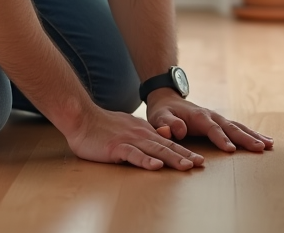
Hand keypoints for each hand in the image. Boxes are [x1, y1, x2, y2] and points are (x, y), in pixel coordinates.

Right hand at [63, 105, 205, 171]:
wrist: (82, 117)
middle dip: (185, 155)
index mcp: (143, 131)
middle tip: (201, 163)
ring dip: (172, 158)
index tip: (198, 159)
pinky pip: (133, 155)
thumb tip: (161, 137)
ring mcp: (129, 140)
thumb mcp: (128, 127)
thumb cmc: (102, 126)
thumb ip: (144, 133)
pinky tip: (156, 166)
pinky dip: (146, 160)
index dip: (184, 151)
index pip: (168, 143)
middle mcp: (141, 134)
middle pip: (167, 146)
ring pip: (155, 150)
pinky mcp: (116, 147)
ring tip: (186, 166)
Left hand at [145, 89, 273, 153]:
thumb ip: (167, 124)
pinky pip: (238, 128)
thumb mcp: (159, 117)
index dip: (221, 139)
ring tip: (270, 145)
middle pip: (231, 127)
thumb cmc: (163, 112)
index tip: (231, 150)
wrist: (167, 100)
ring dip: (254, 135)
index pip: (212, 129)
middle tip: (261, 148)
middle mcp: (212, 116)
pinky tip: (264, 141)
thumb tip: (178, 131)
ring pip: (239, 127)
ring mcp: (218, 118)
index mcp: (198, 116)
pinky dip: (251, 134)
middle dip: (246, 138)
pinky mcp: (220, 123)